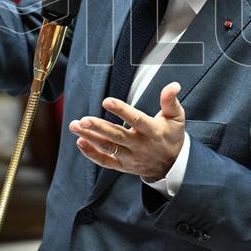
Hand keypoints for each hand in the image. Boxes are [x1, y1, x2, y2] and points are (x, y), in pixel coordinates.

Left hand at [69, 81, 185, 179]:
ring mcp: (130, 157)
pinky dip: (91, 153)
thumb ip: (171, 101)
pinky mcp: (122, 166)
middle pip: (117, 136)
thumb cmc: (172, 136)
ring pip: (108, 148)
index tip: (107, 101)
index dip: (121, 110)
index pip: (136, 120)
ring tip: (74, 125)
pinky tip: (80, 141)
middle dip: (99, 127)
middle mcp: (139, 145)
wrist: (172, 166)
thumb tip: (173, 85)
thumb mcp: (176, 117)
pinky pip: (105, 161)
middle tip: (83, 120)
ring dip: (90, 137)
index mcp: (152, 131)